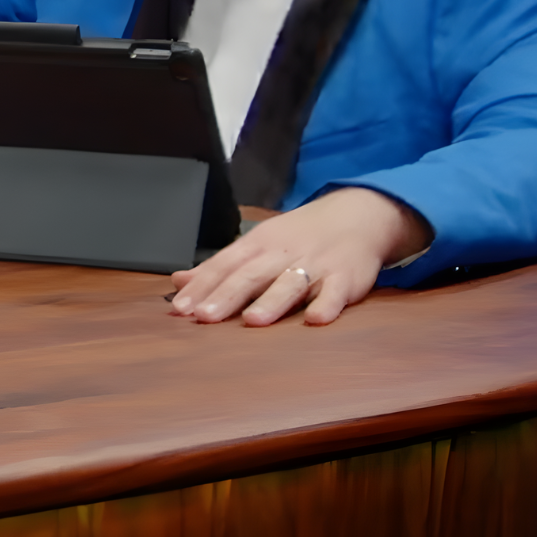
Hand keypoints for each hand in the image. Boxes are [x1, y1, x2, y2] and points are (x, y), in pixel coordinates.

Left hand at [166, 187, 432, 327]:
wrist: (357, 215)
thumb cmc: (299, 236)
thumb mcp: (257, 244)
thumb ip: (221, 267)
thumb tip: (179, 281)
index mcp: (257, 244)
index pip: (223, 266)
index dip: (201, 287)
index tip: (179, 309)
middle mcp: (282, 253)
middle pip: (250, 275)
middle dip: (226, 296)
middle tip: (203, 317)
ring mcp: (315, 264)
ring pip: (289, 283)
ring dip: (271, 302)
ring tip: (252, 321)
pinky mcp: (346, 277)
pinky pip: (336, 292)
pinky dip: (327, 304)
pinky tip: (316, 319)